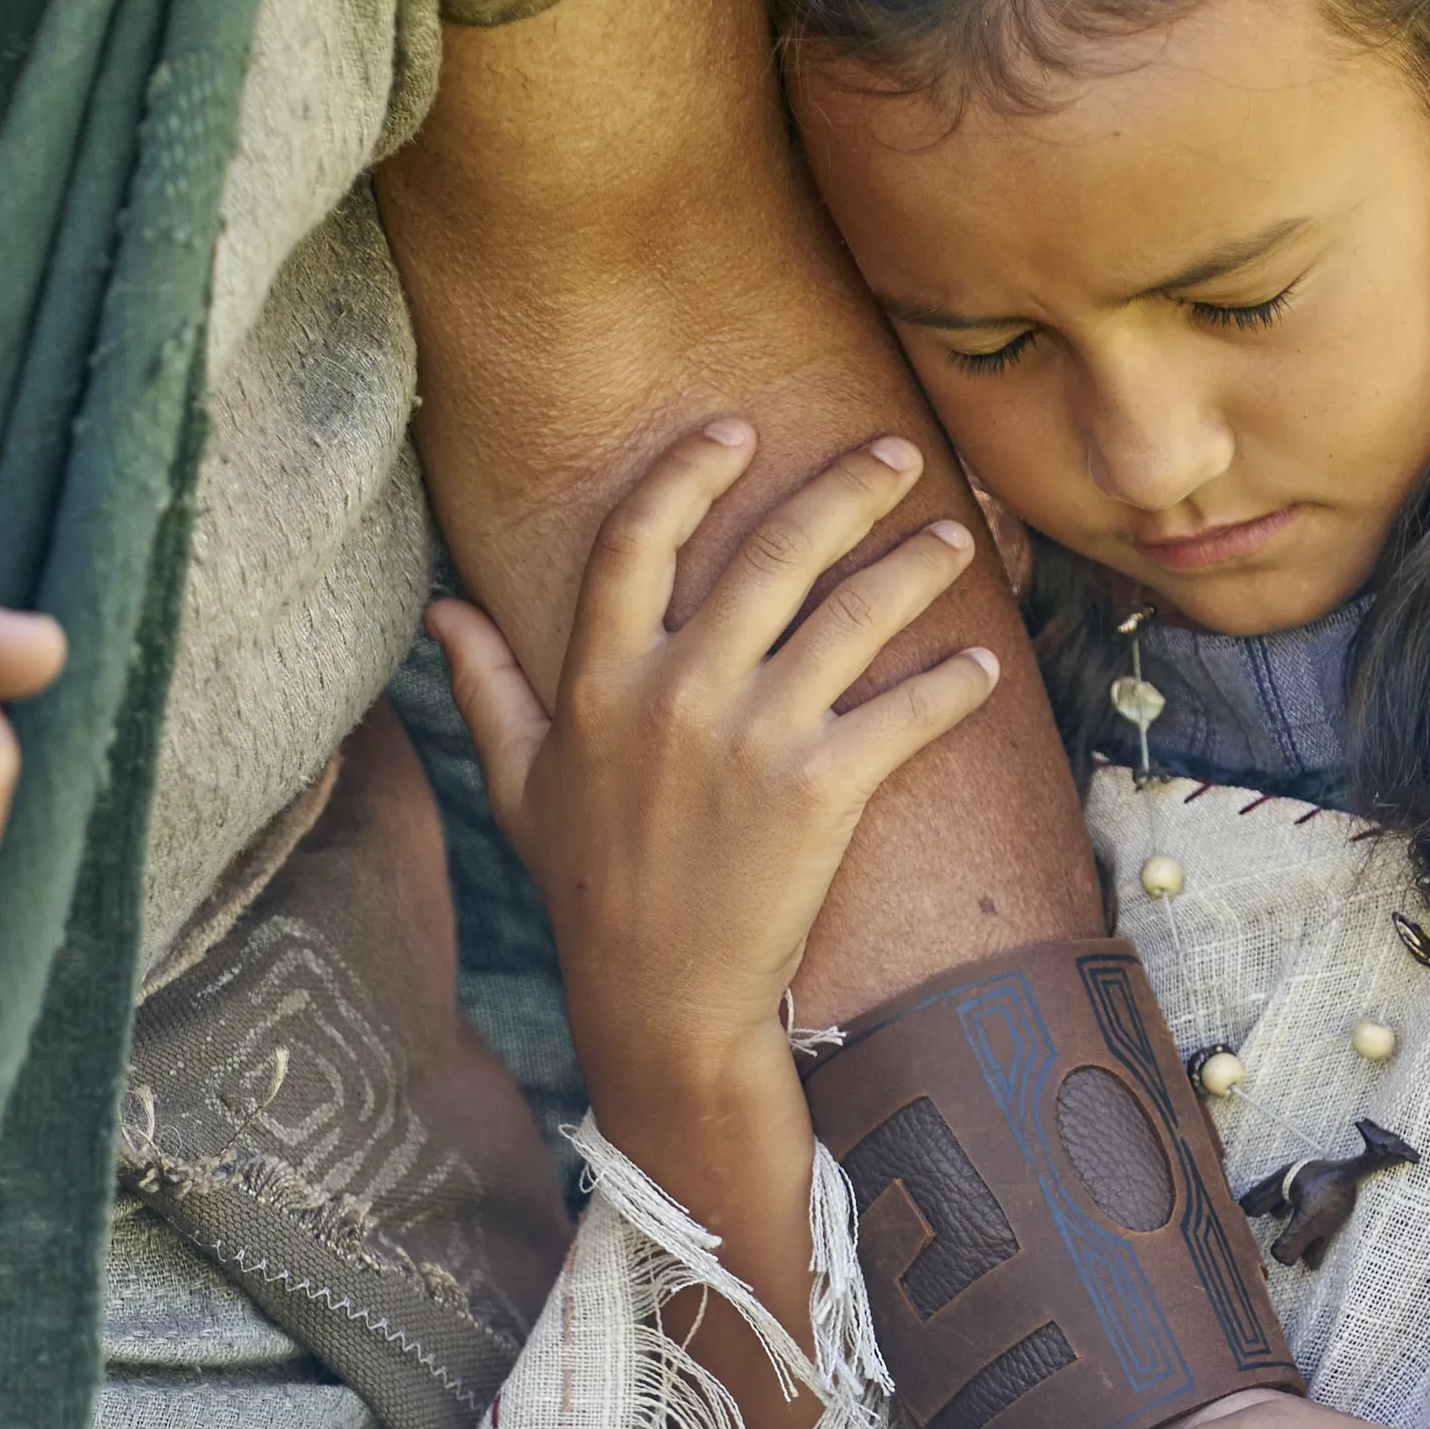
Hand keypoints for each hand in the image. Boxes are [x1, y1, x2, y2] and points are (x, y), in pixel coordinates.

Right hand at [425, 422, 998, 1159]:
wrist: (660, 1001)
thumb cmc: (590, 890)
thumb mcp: (520, 785)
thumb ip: (487, 687)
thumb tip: (444, 610)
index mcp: (600, 680)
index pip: (640, 538)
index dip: (690, 471)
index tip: (738, 427)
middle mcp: (676, 692)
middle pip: (771, 552)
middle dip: (847, 488)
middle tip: (899, 453)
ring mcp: (752, 738)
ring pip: (853, 614)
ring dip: (916, 565)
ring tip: (955, 537)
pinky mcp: (821, 791)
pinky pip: (905, 712)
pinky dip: (955, 683)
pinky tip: (985, 664)